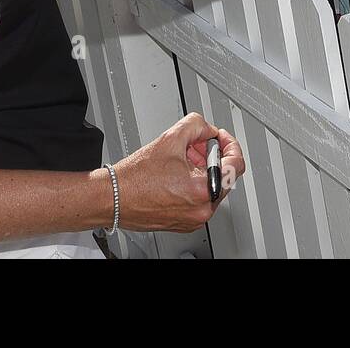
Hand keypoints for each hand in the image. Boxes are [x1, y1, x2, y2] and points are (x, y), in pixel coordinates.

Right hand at [113, 112, 244, 232]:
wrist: (113, 198)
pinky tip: (176, 175)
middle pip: (224, 175)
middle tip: (195, 146)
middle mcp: (202, 210)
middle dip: (211, 156)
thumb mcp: (170, 138)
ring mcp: (193, 219)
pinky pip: (199, 200)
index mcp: (203, 190)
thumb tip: (208, 129)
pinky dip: (194, 184)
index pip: (236, 164)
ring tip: (180, 161)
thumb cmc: (135, 178)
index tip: (222, 137)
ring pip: (211, 187)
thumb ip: (197, 125)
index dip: (231, 144)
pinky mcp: (184, 223)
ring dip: (202, 170)